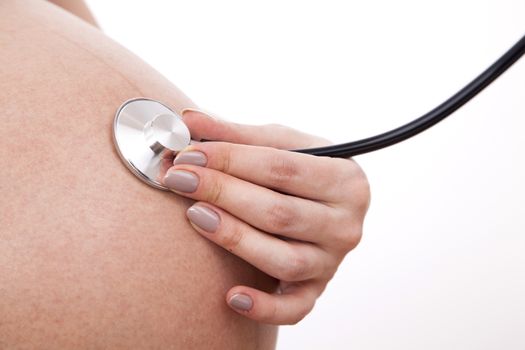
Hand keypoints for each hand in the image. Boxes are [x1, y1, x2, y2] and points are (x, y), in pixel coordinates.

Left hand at [162, 109, 370, 324]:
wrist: (326, 205)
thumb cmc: (300, 171)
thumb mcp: (280, 145)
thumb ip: (237, 135)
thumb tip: (187, 121)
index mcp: (345, 180)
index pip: (281, 169)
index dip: (232, 160)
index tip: (189, 153)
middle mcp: (346, 224)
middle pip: (278, 213)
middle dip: (223, 193)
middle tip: (179, 178)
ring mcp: (332, 261)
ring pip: (283, 259)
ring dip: (235, 239)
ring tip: (194, 215)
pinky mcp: (317, 289)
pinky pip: (295, 309)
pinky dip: (264, 307)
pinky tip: (231, 297)